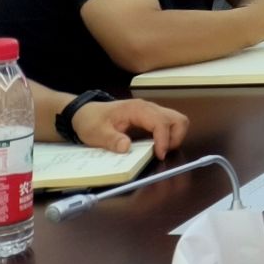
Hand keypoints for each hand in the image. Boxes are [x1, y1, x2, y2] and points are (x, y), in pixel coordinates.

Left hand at [72, 97, 188, 158]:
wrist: (85, 113)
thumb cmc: (92, 121)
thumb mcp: (96, 133)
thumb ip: (112, 140)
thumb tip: (127, 148)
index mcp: (137, 109)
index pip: (161, 122)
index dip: (164, 140)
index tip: (159, 155)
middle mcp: (149, 108)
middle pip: (177, 119)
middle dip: (175, 138)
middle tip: (161, 153)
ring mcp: (152, 112)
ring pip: (177, 121)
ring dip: (174, 137)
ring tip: (160, 150)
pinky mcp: (152, 118)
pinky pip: (170, 125)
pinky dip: (169, 136)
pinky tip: (156, 146)